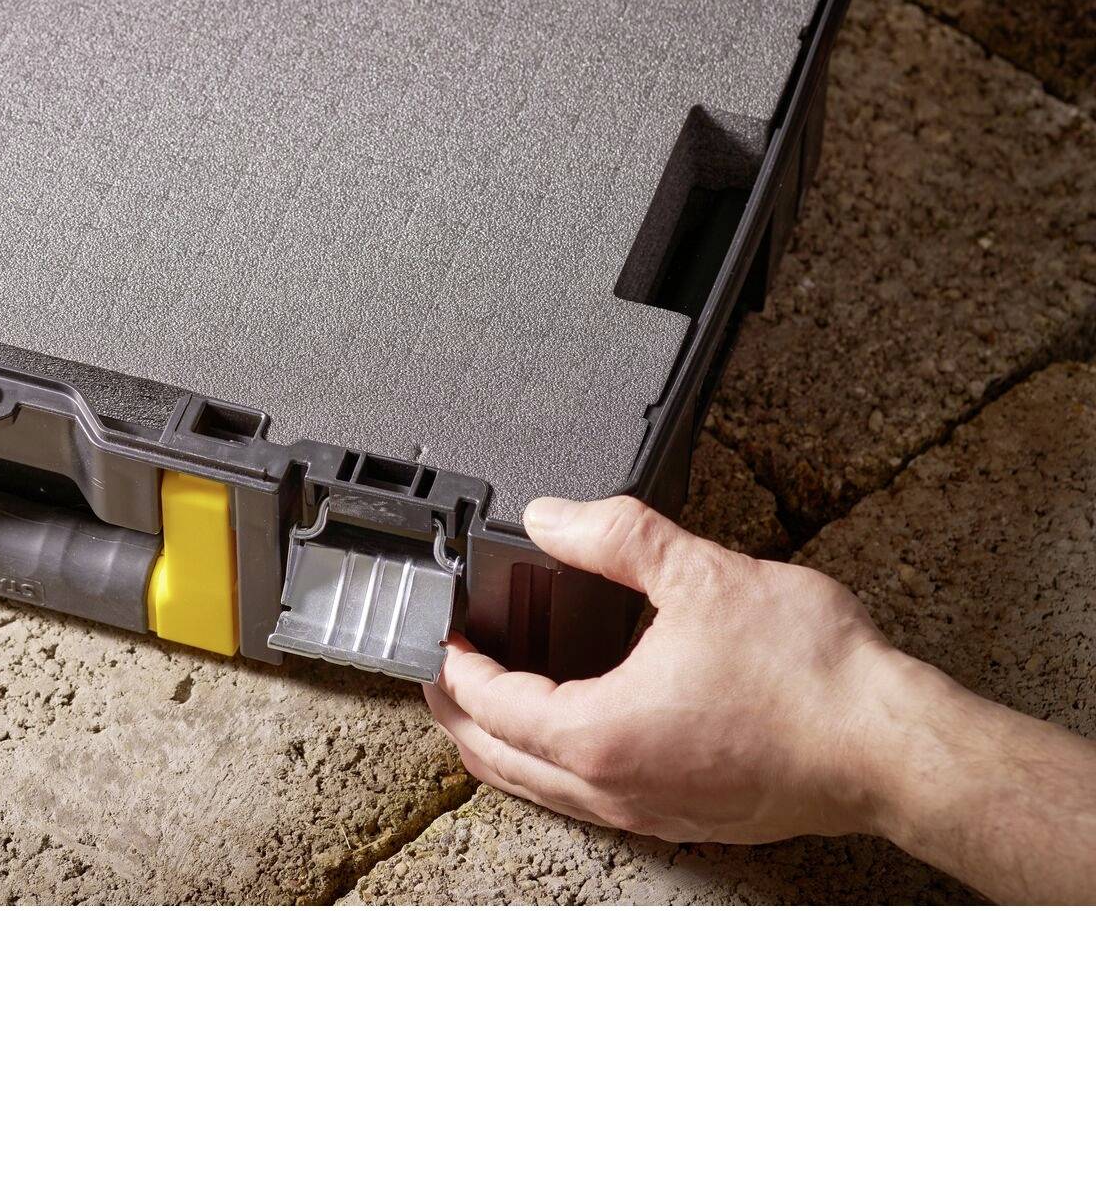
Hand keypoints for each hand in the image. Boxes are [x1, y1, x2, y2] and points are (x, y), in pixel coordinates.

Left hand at [425, 495, 905, 844]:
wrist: (894, 747)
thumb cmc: (812, 676)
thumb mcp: (700, 575)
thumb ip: (615, 536)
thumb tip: (552, 515)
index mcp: (600, 734)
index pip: (494, 705)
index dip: (456, 666)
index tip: (443, 637)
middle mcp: (617, 788)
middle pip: (503, 762)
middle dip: (461, 716)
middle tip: (441, 675)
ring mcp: (655, 813)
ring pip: (548, 791)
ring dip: (507, 749)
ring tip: (491, 706)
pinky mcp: (691, 819)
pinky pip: (596, 802)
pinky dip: (560, 769)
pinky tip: (579, 738)